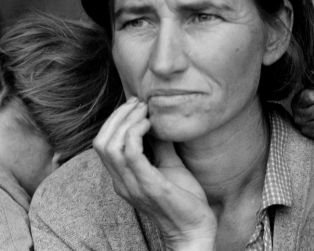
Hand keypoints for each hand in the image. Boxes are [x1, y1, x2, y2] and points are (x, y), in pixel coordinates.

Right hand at [93, 97, 216, 250]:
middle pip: (101, 142)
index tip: (135, 104)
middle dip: (118, 116)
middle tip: (138, 103)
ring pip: (111, 146)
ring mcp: (132, 185)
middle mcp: (121, 182)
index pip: (103, 144)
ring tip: (145, 110)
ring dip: (126, 121)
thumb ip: (159, 145)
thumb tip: (158, 119)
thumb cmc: (182, 197)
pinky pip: (131, 154)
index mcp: (123, 177)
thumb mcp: (168, 164)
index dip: (114, 120)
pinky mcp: (148, 186)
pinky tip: (150, 124)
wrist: (195, 229)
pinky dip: (136, 133)